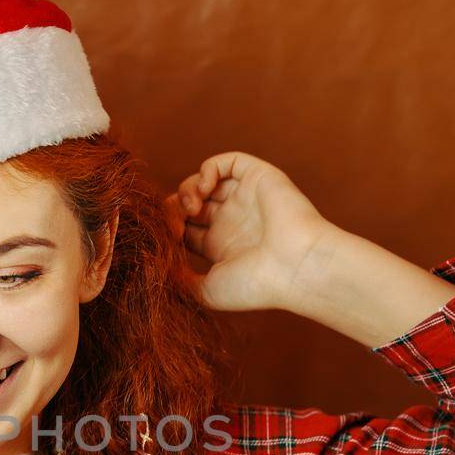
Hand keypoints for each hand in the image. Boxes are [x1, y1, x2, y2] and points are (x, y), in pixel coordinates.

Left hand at [165, 152, 330, 310]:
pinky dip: (208, 169)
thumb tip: (159, 268)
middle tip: (176, 222)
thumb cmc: (256, 285)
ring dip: (188, 189)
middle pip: (190, 204)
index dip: (169, 229)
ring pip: (204, 181)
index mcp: (222, 247)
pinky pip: (226, 162)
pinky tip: (205, 188)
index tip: (166, 239)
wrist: (295, 267)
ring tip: (193, 207)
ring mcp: (245, 198)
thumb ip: (181, 280)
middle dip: (175, 209)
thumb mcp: (208, 291)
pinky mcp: (257, 177)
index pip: (184, 229)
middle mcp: (233, 221)